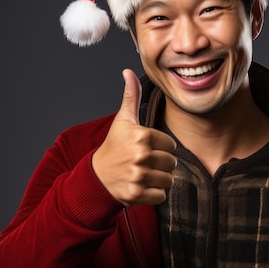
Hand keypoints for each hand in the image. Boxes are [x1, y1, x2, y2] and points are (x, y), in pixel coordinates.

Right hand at [92, 69, 176, 205]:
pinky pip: (161, 196)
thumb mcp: (123, 120)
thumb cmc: (114, 146)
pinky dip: (154, 194)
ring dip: (159, 179)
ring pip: (168, 180)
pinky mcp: (137, 194)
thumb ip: (131, 96)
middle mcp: (141, 156)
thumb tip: (128, 71)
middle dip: (161, 164)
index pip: (171, 145)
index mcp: (142, 136)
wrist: (97, 175)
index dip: (161, 147)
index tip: (146, 148)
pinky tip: (141, 186)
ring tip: (144, 174)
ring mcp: (138, 176)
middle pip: (171, 163)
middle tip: (144, 163)